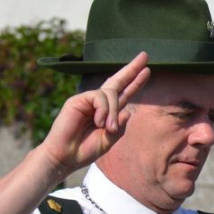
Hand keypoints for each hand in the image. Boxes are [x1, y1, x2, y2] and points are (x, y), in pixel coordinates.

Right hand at [40, 52, 150, 173]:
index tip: (147, 70)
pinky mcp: (78, 100)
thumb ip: (120, 127)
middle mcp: (99, 103)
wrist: (66, 157)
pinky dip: (103, 110)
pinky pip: (99, 97)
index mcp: (108, 112)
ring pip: (110, 95)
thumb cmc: (85, 150)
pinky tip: (99, 123)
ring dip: (113, 112)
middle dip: (132, 69)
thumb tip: (128, 111)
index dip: (135, 82)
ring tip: (108, 128)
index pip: (124, 93)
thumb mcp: (109, 140)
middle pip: (117, 81)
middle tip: (145, 55)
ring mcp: (88, 100)